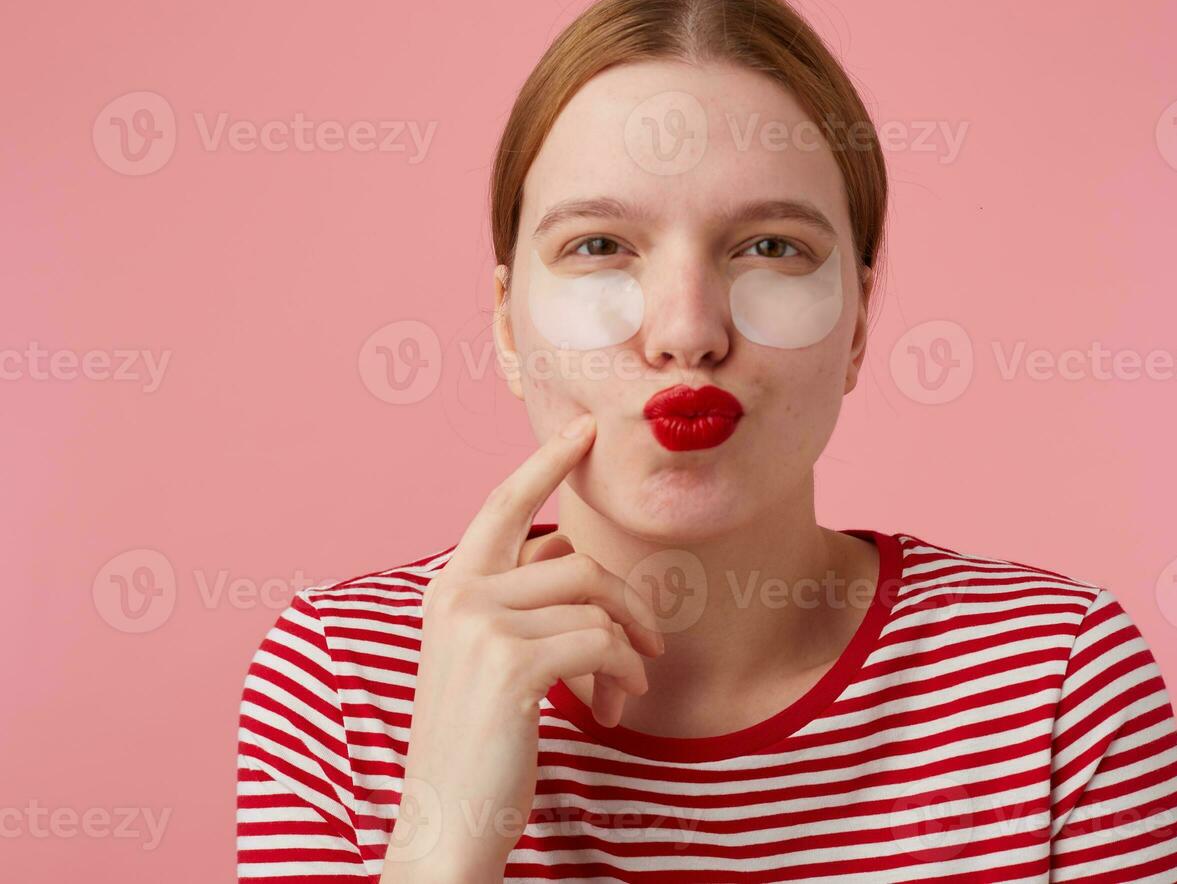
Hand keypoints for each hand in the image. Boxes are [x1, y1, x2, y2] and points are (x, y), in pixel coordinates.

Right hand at [379, 414, 665, 880]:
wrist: (447, 822)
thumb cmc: (479, 745)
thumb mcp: (487, 660)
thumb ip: (520, 606)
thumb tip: (581, 563)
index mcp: (448, 590)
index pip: (501, 506)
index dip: (546, 463)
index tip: (587, 429)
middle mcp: (458, 597)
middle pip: (576, 562)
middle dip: (629, 598)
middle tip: (655, 641)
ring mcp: (480, 626)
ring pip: (595, 604)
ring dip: (629, 649)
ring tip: (627, 687)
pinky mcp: (511, 663)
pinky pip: (601, 643)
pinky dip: (623, 673)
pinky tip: (615, 706)